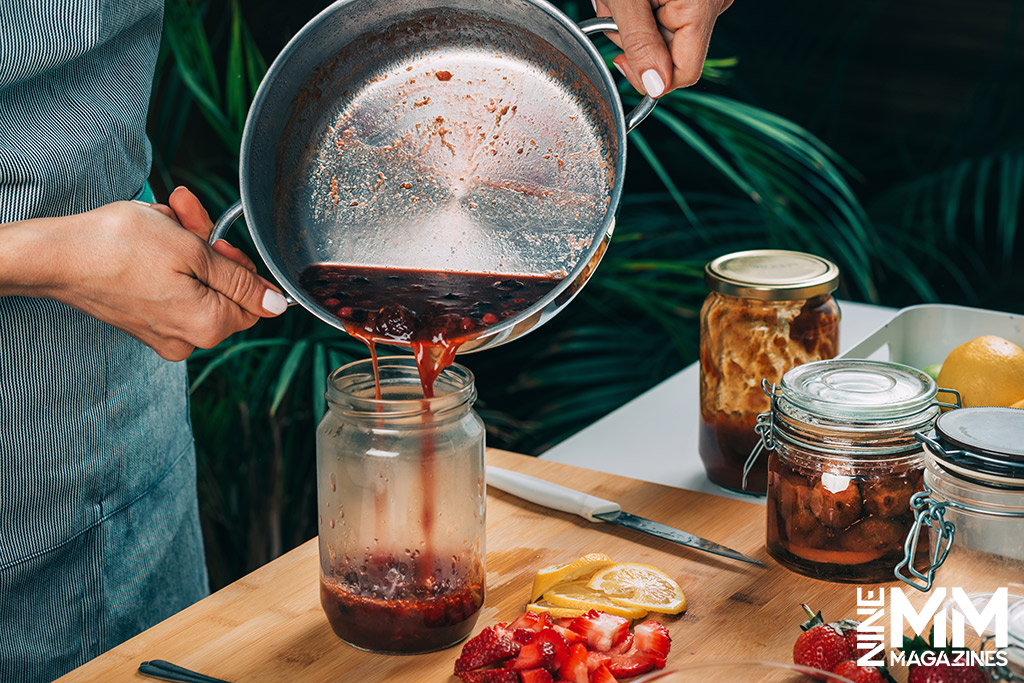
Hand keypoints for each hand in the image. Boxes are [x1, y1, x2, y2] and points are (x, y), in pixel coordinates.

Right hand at [48, 189, 286, 360]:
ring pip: (197, 284)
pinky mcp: (145, 323)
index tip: (216, 240)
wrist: (56, 255)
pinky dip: (167, 262)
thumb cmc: (120, 246)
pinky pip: (173, 290)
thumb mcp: (193, 251)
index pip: (255, 301)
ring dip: (186, 247)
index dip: (241, 264)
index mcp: (209, 327)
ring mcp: (164, 334)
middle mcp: (188, 340)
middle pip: (224, 290)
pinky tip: (149, 237)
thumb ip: (240, 280)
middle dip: (209, 247)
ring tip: (163, 220)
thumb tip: (277, 305)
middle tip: (186, 215)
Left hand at [594, 0, 733, 96]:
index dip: (649, 77)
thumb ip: (641, 43)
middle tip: (610, 11)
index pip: (684, 73)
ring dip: (630, 23)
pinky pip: (665, 16)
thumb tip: (654, 86)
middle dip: (631, 40)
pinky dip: (641, 10)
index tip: (620, 62)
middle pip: (669, 54)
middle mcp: (713, 5)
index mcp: (703, 7)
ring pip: (663, 36)